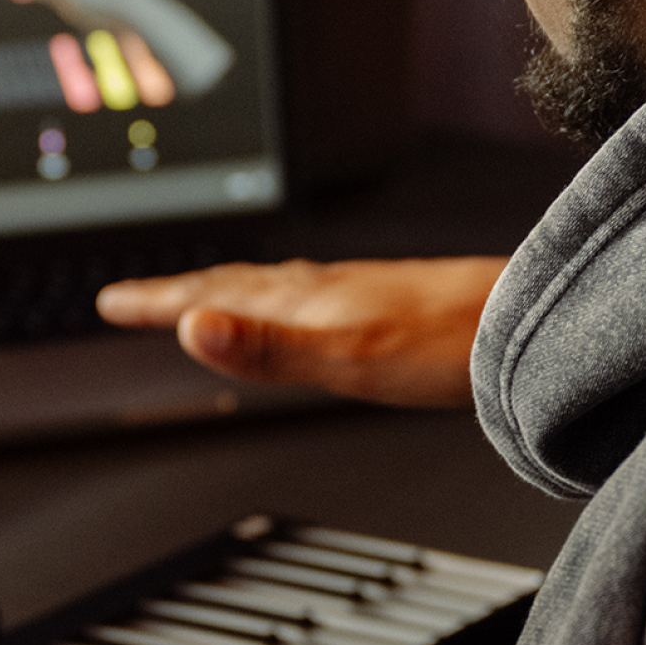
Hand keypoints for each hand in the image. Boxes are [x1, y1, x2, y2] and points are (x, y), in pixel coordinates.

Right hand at [95, 256, 506, 409]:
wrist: (533, 320)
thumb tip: (193, 331)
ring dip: (231, 294)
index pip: (213, 297)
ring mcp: (360, 294)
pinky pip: (313, 298)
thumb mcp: (346, 358)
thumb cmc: (452, 343)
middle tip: (138, 299)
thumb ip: (269, 349)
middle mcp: (327, 289)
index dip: (160, 302)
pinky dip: (283, 302)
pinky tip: (309, 313)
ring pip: (275, 288)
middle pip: (236, 286)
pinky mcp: (392, 306)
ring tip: (208, 299)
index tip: (112, 303)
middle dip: (183, 293)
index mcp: (306, 301)